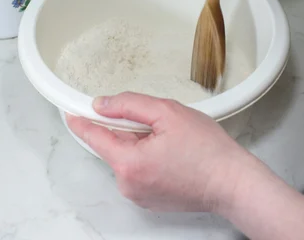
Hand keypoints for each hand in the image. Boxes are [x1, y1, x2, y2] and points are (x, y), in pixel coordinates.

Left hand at [66, 92, 255, 212]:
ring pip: (127, 157)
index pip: (93, 137)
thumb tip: (102, 104)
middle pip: (114, 146)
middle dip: (129, 129)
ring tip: (172, 141)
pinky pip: (138, 171)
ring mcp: (138, 195)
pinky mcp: (149, 199)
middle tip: (158, 123)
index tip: (70, 110)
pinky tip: (173, 155)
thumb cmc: (208, 151)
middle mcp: (128, 184)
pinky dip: (148, 158)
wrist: (233, 183)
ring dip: (141, 144)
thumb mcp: (168, 113)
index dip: (81, 120)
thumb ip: (129, 105)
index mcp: (129, 163)